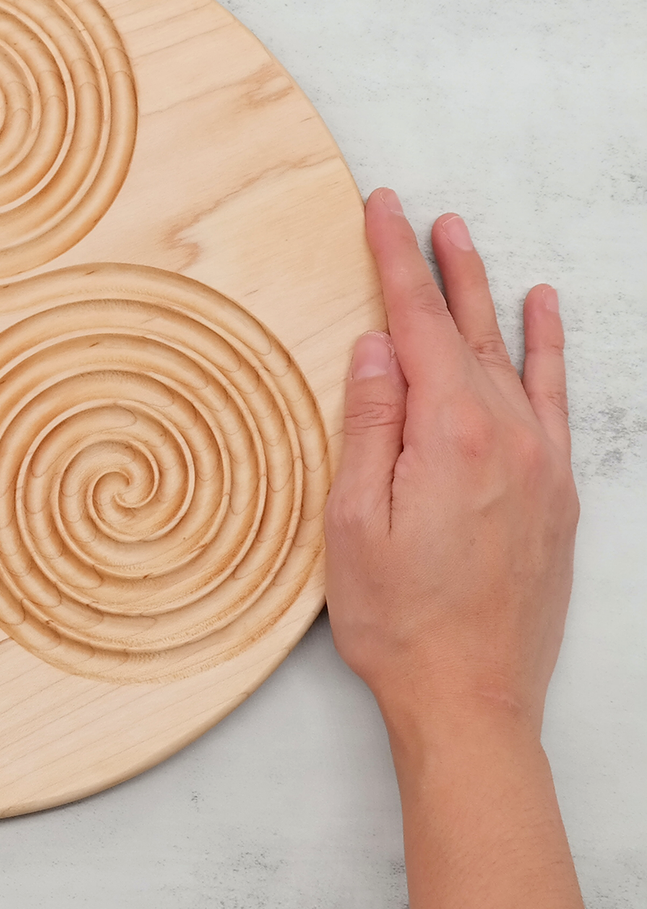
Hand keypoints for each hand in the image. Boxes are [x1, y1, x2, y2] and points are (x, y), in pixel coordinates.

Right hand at [324, 187, 578, 745]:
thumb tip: (379, 346)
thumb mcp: (352, 520)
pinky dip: (548, 351)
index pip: (418, 323)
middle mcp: (506, 438)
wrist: (472, 698)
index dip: (395, 260)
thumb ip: (368, 422)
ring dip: (489, 295)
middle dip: (441, 266)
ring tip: (469, 245)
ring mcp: (540, 463)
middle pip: (467, 329)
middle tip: (423, 215)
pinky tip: (545, 317)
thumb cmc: (399, 619)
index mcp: (448, 436)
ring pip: (511, 356)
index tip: (383, 210)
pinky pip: (554, 399)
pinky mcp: (557, 493)